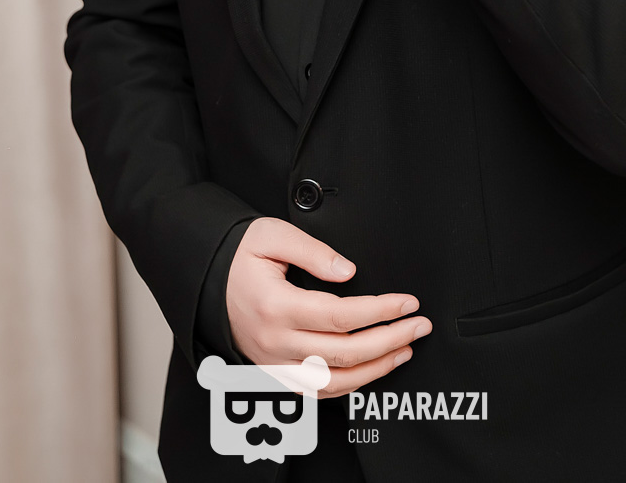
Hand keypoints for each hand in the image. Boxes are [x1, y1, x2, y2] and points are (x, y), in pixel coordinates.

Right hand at [225, 216, 430, 398]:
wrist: (206, 280)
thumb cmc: (239, 255)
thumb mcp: (272, 235)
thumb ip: (313, 251)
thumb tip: (349, 272)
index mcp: (276, 306)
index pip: (340, 316)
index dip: (380, 311)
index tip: (407, 302)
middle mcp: (275, 342)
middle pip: (344, 352)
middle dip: (389, 340)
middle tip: (419, 325)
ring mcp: (274, 362)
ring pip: (333, 381)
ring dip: (375, 369)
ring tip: (404, 350)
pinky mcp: (274, 372)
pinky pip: (316, 390)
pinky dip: (349, 384)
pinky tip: (372, 369)